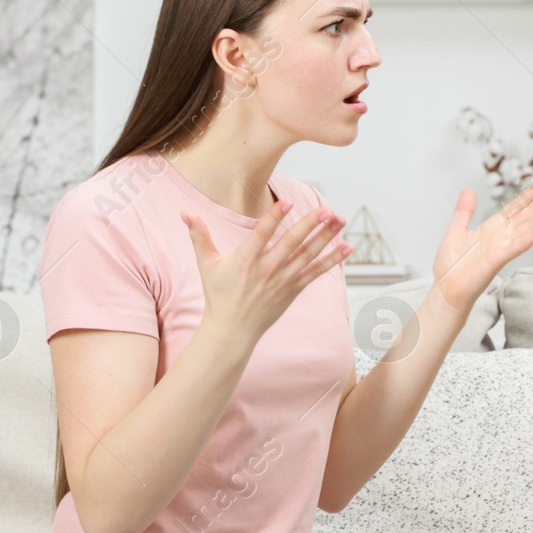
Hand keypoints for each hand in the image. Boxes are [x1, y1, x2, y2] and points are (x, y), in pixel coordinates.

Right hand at [182, 199, 351, 340]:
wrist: (232, 330)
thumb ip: (198, 235)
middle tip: (326, 209)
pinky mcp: (293, 290)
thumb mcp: (206, 264)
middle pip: (291, 244)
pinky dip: (332, 260)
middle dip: (310, 226)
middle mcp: (266, 270)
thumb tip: (184, 211)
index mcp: (245, 260)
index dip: (274, 218)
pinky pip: (316, 272)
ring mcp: (282, 281)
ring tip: (340, 220)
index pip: (261, 235)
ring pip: (308, 256)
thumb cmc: (218, 294)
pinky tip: (348, 246)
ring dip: (326, 237)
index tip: (287, 202)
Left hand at [431, 173, 532, 311]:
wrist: (446, 291)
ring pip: (530, 225)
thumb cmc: (451, 268)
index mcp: (494, 228)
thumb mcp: (456, 231)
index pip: (519, 205)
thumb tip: (468, 191)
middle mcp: (503, 236)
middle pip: (531, 213)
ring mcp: (503, 247)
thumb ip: (464, 211)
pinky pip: (519, 245)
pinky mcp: (498, 259)